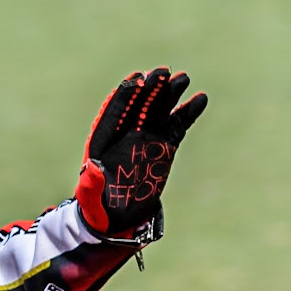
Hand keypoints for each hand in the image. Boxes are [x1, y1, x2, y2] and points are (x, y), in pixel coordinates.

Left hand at [75, 68, 207, 236]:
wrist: (118, 218)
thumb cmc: (98, 208)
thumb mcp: (90, 201)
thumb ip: (90, 185)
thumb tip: (92, 169)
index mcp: (103, 141)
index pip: (115, 112)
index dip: (125, 95)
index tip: (137, 79)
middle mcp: (126, 134)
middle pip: (139, 106)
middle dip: (150, 89)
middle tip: (163, 73)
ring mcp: (147, 138)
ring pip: (159, 111)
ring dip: (170, 94)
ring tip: (183, 78)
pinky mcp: (164, 147)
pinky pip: (177, 126)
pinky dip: (188, 112)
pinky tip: (200, 99)